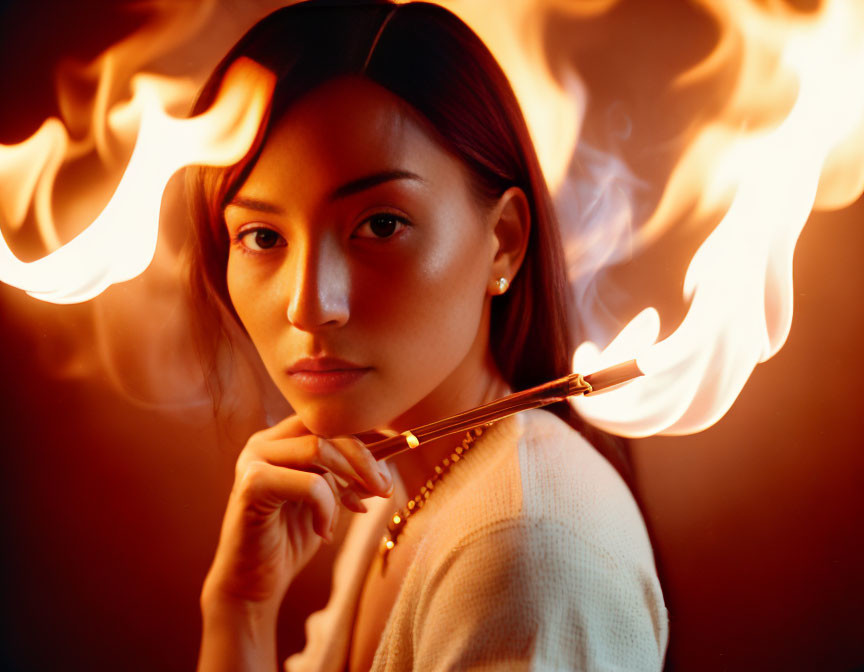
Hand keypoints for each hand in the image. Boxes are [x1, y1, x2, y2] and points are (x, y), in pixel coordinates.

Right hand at [200, 414, 393, 614]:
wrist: (255, 584)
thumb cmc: (291, 539)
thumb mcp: (329, 497)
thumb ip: (349, 473)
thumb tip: (391, 450)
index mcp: (280, 439)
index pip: (328, 419)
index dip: (365, 432)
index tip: (395, 452)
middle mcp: (264, 442)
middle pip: (326, 428)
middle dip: (365, 456)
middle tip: (385, 487)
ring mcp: (253, 460)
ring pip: (319, 448)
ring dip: (350, 479)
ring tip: (356, 509)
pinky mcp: (251, 485)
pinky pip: (309, 483)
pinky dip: (327, 507)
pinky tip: (324, 530)